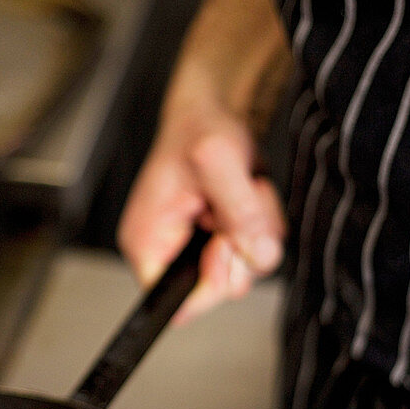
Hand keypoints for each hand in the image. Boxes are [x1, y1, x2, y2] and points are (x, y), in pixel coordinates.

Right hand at [117, 0, 289, 322]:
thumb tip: (257, 255)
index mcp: (147, 242)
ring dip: (255, 230)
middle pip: (217, 288)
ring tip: (241, 191)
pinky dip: (262, 224)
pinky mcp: (219, 238)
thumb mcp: (218, 162)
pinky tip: (247, 194)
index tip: (224, 243)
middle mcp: (168, 250)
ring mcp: (195, 246)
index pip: (174, 303)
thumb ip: (239, 213)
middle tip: (234, 207)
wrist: (218, 105)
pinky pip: (253, 252)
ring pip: (243, 269)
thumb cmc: (201, 126)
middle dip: (240, 248)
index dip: (210, 282)